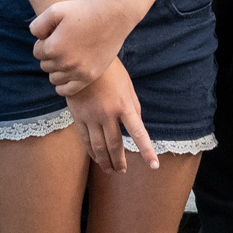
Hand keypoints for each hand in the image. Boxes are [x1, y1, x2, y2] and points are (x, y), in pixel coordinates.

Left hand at [27, 0, 136, 94]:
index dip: (44, 42)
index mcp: (53, 47)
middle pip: (45, 65)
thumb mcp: (56, 9)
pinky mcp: (89, 77)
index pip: (37, 52)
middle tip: (63, 44)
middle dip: (50, 55)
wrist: (113, 16)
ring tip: (67, 56)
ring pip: (54, 78)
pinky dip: (63, 86)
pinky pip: (67, 90)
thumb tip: (37, 38)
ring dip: (56, 69)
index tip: (54, 35)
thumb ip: (38, 25)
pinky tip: (67, 74)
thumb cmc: (85, 10)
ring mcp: (78, 72)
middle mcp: (64, 62)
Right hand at [65, 55, 157, 172]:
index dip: (147, 150)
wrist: (82, 60)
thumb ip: (134, 108)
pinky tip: (96, 158)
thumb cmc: (111, 72)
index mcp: (124, 105)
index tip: (154, 165)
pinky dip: (91, 152)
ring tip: (110, 170)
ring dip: (105, 161)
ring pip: (98, 146)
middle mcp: (107, 114)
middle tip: (122, 172)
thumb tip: (137, 127)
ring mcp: (91, 116)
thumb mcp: (128, 87)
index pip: (138, 133)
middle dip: (119, 161)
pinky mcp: (78, 116)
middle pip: (115, 145)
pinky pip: (85, 139)